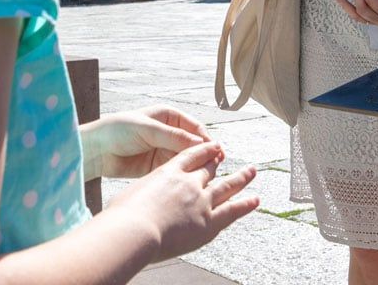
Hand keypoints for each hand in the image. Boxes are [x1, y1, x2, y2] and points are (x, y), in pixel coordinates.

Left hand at [83, 106, 211, 178]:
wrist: (95, 150)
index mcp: (169, 116)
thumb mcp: (147, 129)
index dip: (205, 139)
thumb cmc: (117, 130)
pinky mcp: (157, 166)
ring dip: (195, 166)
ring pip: (186, 158)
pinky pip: (174, 169)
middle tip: (216, 165)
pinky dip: (182, 175)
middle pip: (193, 144)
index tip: (215, 150)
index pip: (194, 127)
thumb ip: (173, 137)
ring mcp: (163, 149)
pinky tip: (188, 181)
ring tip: (205, 175)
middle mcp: (169, 132)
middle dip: (204, 154)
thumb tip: (200, 143)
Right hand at [108, 141, 258, 261]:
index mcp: (168, 172)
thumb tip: (135, 206)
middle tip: (226, 156)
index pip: (189, 156)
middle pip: (209, 169)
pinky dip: (245, 204)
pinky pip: (232, 210)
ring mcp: (201, 200)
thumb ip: (140, 198)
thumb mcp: (129, 198)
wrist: (134, 230)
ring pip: (226, 185)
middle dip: (218, 162)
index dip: (202, 151)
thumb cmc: (122, 217)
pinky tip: (255, 199)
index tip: (211, 147)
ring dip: (241, 177)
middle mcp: (189, 182)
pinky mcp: (209, 221)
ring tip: (252, 171)